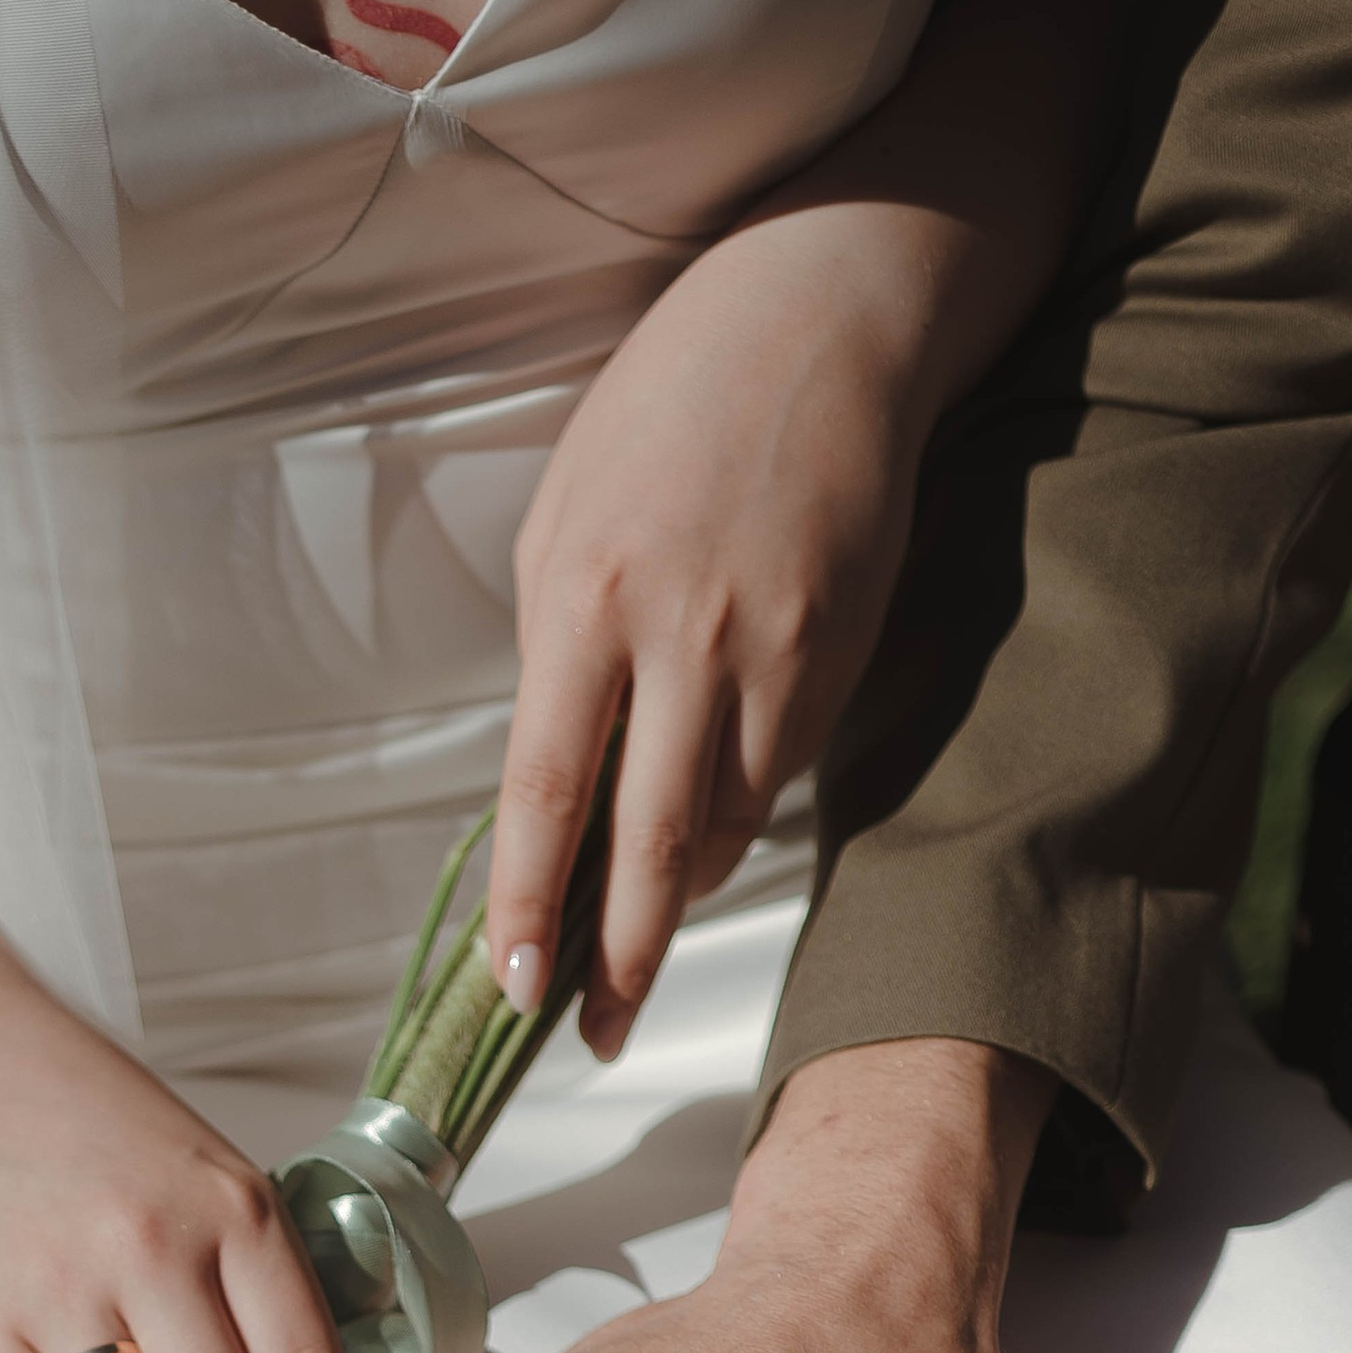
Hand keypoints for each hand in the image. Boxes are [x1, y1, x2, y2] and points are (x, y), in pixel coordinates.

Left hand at [483, 0, 1129, 1055]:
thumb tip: (549, 782)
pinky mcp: (837, 655)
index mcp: (586, 600)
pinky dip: (732, 818)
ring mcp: (773, 652)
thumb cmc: (667, 411)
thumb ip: (556, 651)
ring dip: (673, 896)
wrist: (826, 317)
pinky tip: (702, 833)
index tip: (514, 992)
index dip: (528, 906)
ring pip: (721, 824)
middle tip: (594, 1035)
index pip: (546, 792)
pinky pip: (777, 773)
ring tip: (635, 943)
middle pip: (646, 845)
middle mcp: (682, 638)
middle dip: (616, 959)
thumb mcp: (566, 514)